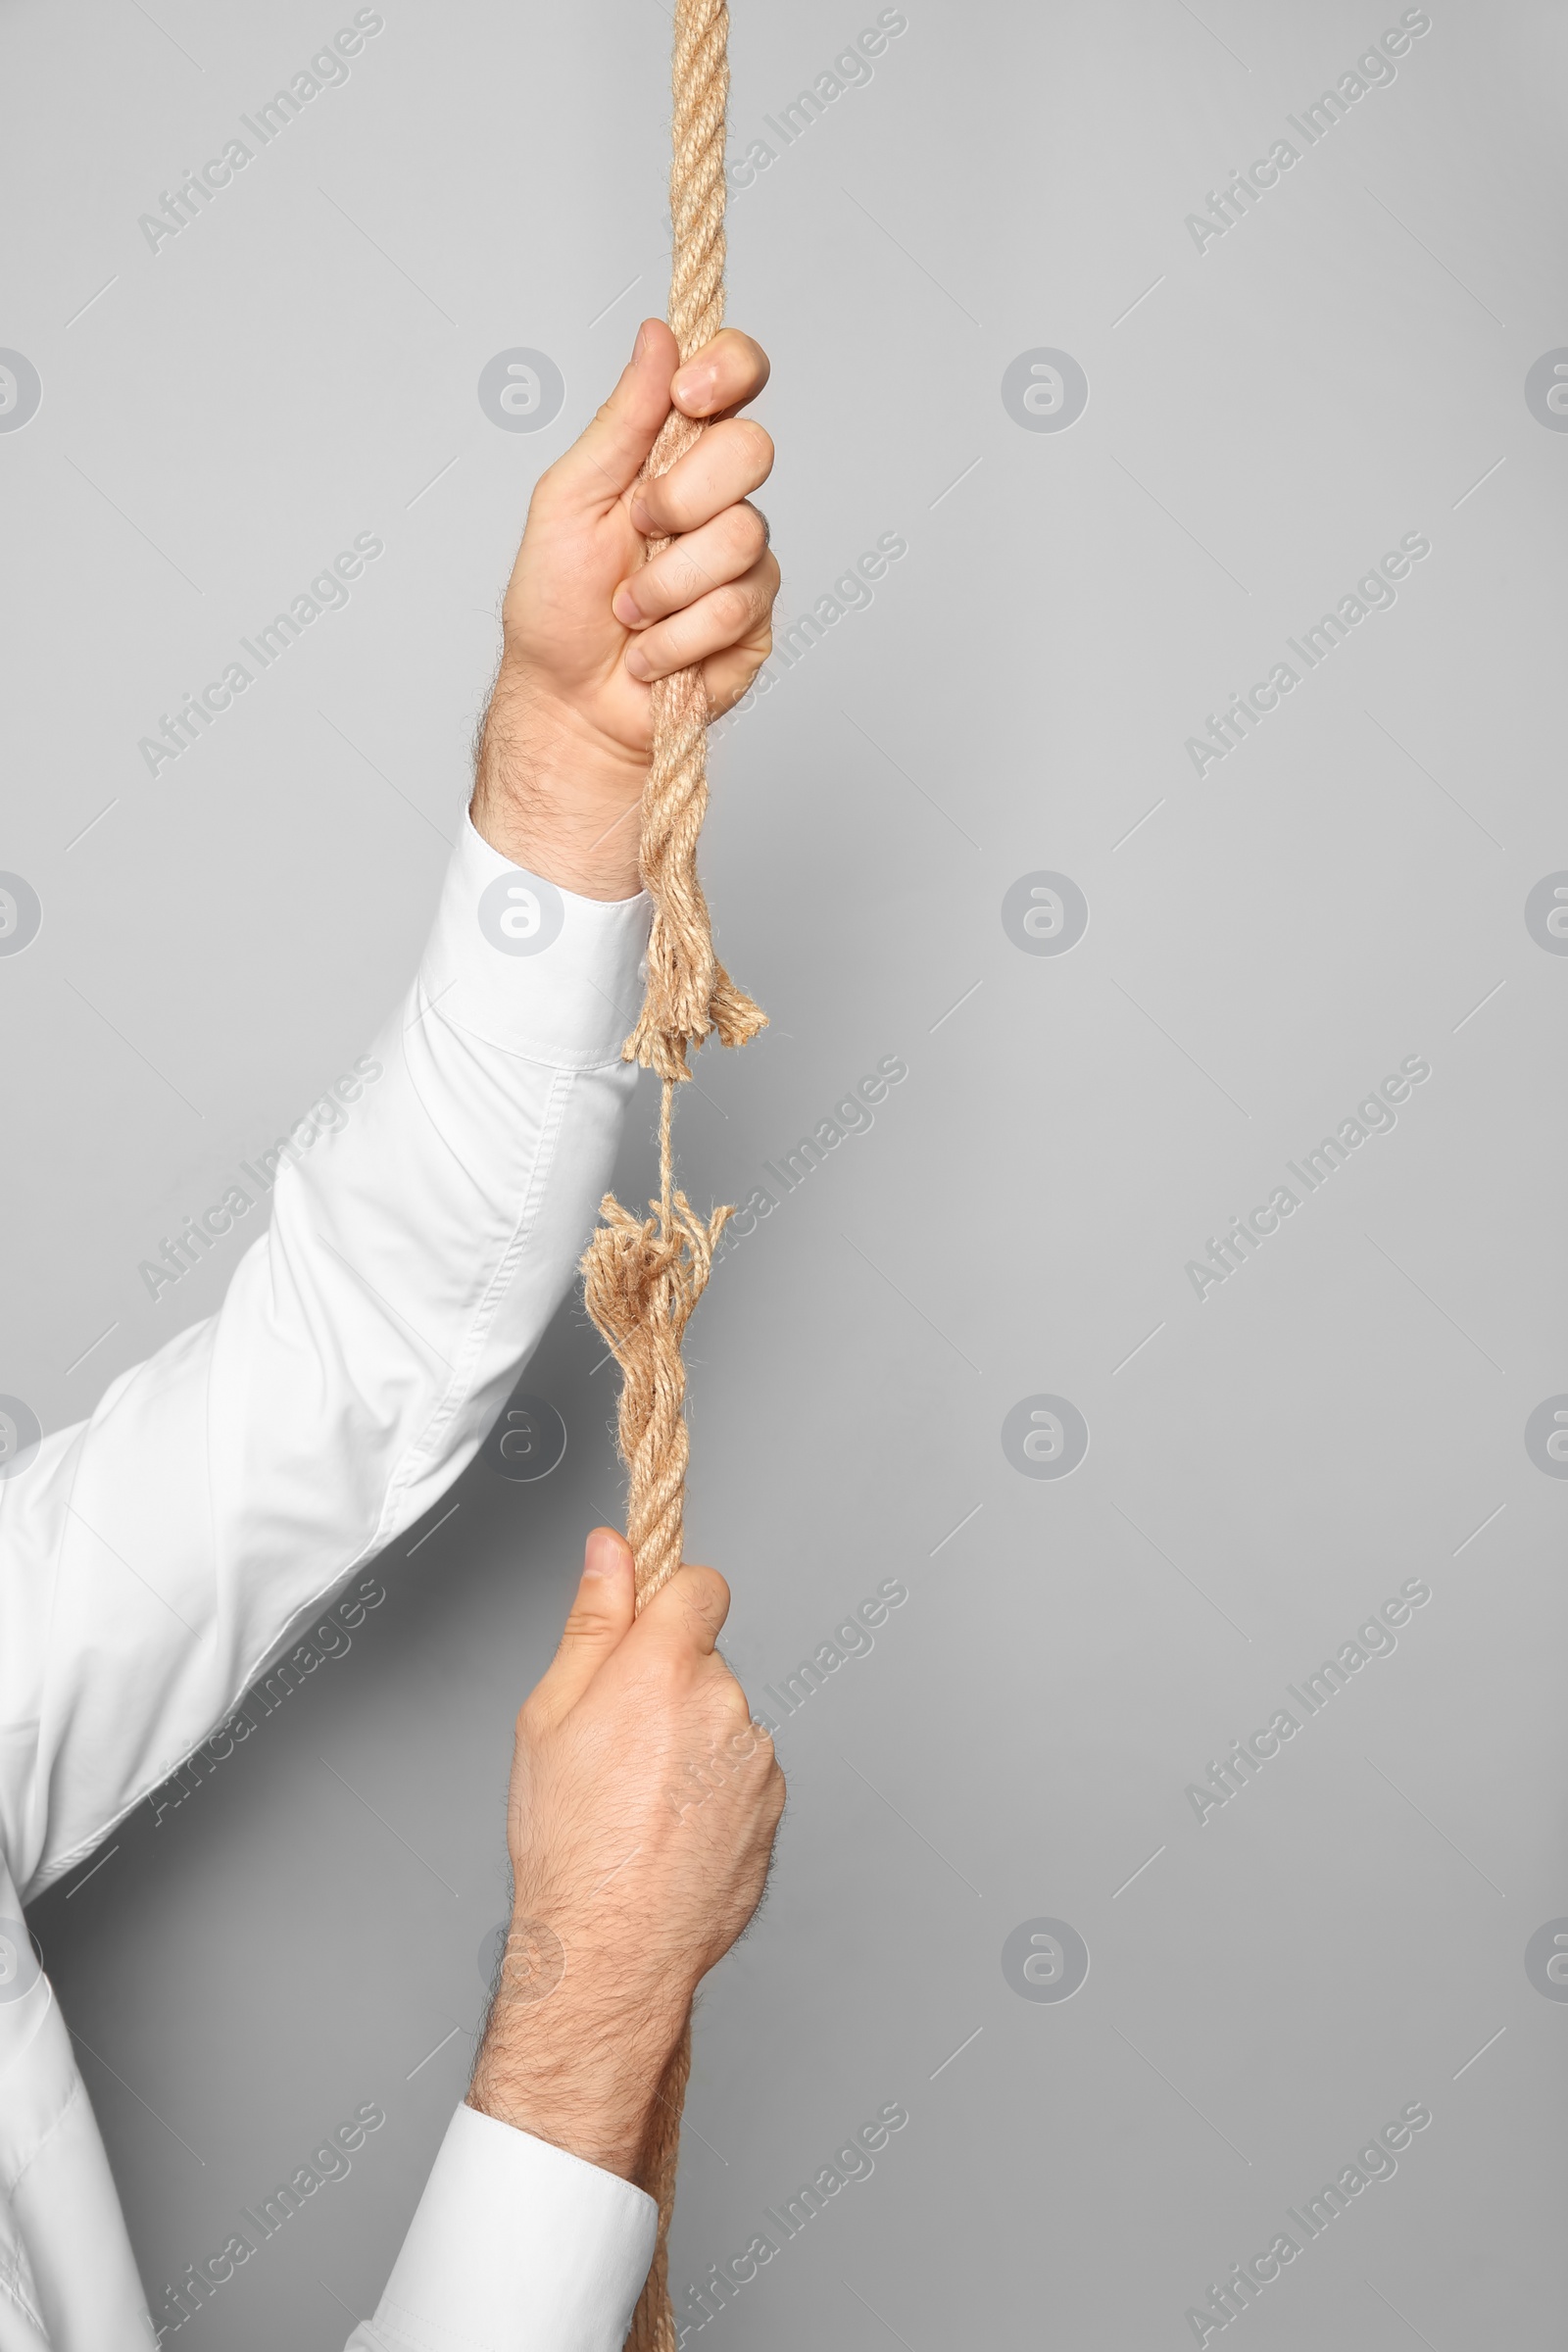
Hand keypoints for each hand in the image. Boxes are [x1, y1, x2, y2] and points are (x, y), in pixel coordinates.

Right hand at [467, 1527, 785, 2186]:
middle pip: (706, 1662)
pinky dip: (714, 1794)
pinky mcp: (774, 1809)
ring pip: (724, 1724)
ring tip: (640, 1805)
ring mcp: (757, 1760)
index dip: (672, 1603)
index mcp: (664, 1669)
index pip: (700, 1587)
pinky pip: (743, 1777)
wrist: (613, 1951)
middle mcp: (724, 1704)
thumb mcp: (549, 1717)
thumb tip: (609, 1549)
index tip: (649, 1628)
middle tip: (618, 1747)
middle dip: (670, 1688)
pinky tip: (668, 1834)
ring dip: (694, 1745)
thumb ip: (593, 1620)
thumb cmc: (569, 1843)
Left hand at [470, 321, 778, 900]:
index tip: (691, 395)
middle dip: (680, 498)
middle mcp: (717, 499)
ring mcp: (743, 561)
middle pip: (751, 451)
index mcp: (672, 452)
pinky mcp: (756, 622)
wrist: (568, 706)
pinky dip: (677, 636)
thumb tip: (657, 336)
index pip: (735, 378)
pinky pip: (737, 607)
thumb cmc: (555, 609)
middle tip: (637, 531)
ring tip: (630, 613)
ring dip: (666, 585)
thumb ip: (621, 421)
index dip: (729, 370)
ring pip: (741, 538)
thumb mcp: (569, 499)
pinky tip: (651, 653)